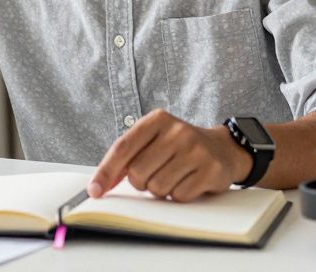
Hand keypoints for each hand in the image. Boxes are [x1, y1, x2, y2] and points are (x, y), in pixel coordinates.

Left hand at [88, 109, 250, 202]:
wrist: (221, 148)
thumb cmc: (177, 147)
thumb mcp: (152, 141)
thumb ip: (126, 158)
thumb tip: (99, 184)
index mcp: (157, 120)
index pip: (123, 148)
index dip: (105, 171)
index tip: (94, 190)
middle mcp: (177, 131)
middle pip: (138, 172)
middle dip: (141, 182)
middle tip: (154, 174)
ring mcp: (196, 150)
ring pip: (158, 187)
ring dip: (160, 190)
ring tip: (173, 176)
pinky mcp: (210, 170)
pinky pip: (179, 196)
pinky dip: (179, 195)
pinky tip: (188, 181)